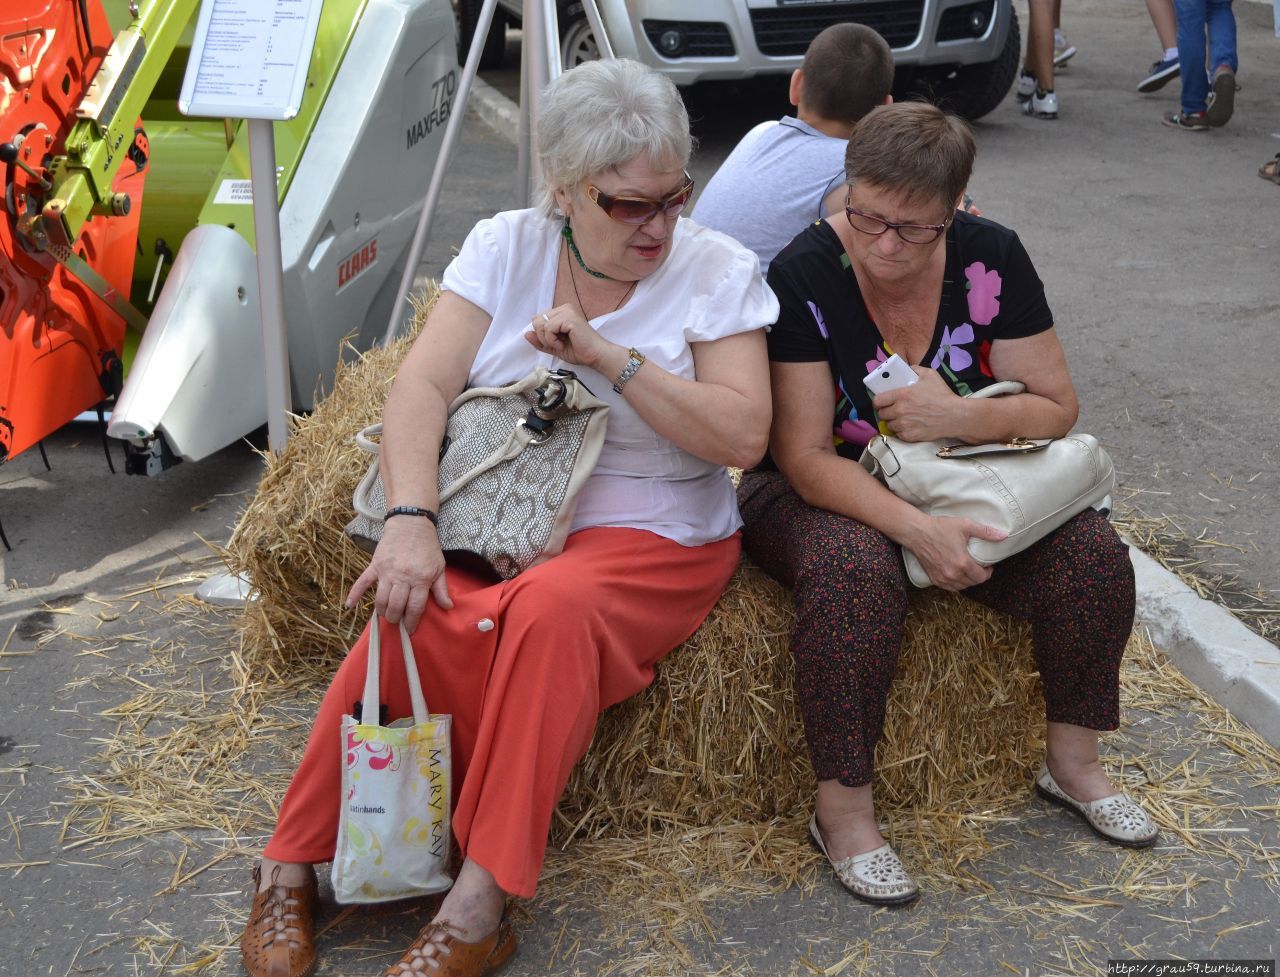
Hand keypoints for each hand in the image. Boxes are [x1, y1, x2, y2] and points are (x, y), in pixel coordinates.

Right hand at [346, 517, 452, 633]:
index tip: (410, 630)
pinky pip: (363, 582)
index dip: (412, 621)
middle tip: (397, 622)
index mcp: (421, 578)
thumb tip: (448, 606)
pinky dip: (354, 594)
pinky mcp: (375, 565)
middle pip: (396, 605)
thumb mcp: (439, 567)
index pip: (415, 606)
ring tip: (386, 614)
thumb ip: (441, 589)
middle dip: (395, 618)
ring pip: (381, 598)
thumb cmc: (427, 547)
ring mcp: (387, 571)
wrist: (410, 524)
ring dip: (382, 611)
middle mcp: (403, 576)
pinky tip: (349, 606)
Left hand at [524, 305, 615, 369]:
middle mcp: (564, 308)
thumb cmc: (579, 351)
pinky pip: (548, 328)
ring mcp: (567, 311)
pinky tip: (562, 345)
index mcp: (561, 312)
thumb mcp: (554, 347)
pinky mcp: (569, 317)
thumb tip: (526, 334)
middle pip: (536, 320)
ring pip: (540, 324)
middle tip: (557, 345)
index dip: (541, 335)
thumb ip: (540, 341)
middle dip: (542, 337)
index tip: (554, 344)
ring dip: (547, 340)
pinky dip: (552, 340)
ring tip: (560, 345)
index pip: (538, 319)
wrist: (596, 356)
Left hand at [872, 368, 959, 441]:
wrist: (955, 416)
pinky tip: (909, 426)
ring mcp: (904, 425)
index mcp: (902, 395)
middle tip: (893, 410)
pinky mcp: (909, 436)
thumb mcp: (930, 375)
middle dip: (886, 411)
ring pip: (889, 425)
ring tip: (902, 418)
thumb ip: (914, 369)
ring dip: (893, 422)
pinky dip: (902, 431)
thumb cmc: (942, 394)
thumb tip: (905, 369)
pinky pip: (898, 434)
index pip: (878, 400)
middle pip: (882, 414)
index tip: (881, 402)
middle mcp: (899, 410)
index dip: (878, 401)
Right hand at [906, 516, 1006, 591]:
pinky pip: (950, 588)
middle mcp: (952, 574)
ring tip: (969, 571)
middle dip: (978, 576)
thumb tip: (1003, 535)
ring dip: (968, 581)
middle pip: (972, 583)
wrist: (917, 532)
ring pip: (962, 587)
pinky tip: (957, 575)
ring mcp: (942, 578)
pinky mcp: (934, 579)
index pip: (981, 577)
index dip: (988, 573)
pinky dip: (956, 584)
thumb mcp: (965, 526)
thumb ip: (985, 532)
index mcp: (962, 563)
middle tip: (979, 567)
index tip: (988, 566)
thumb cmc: (939, 528)